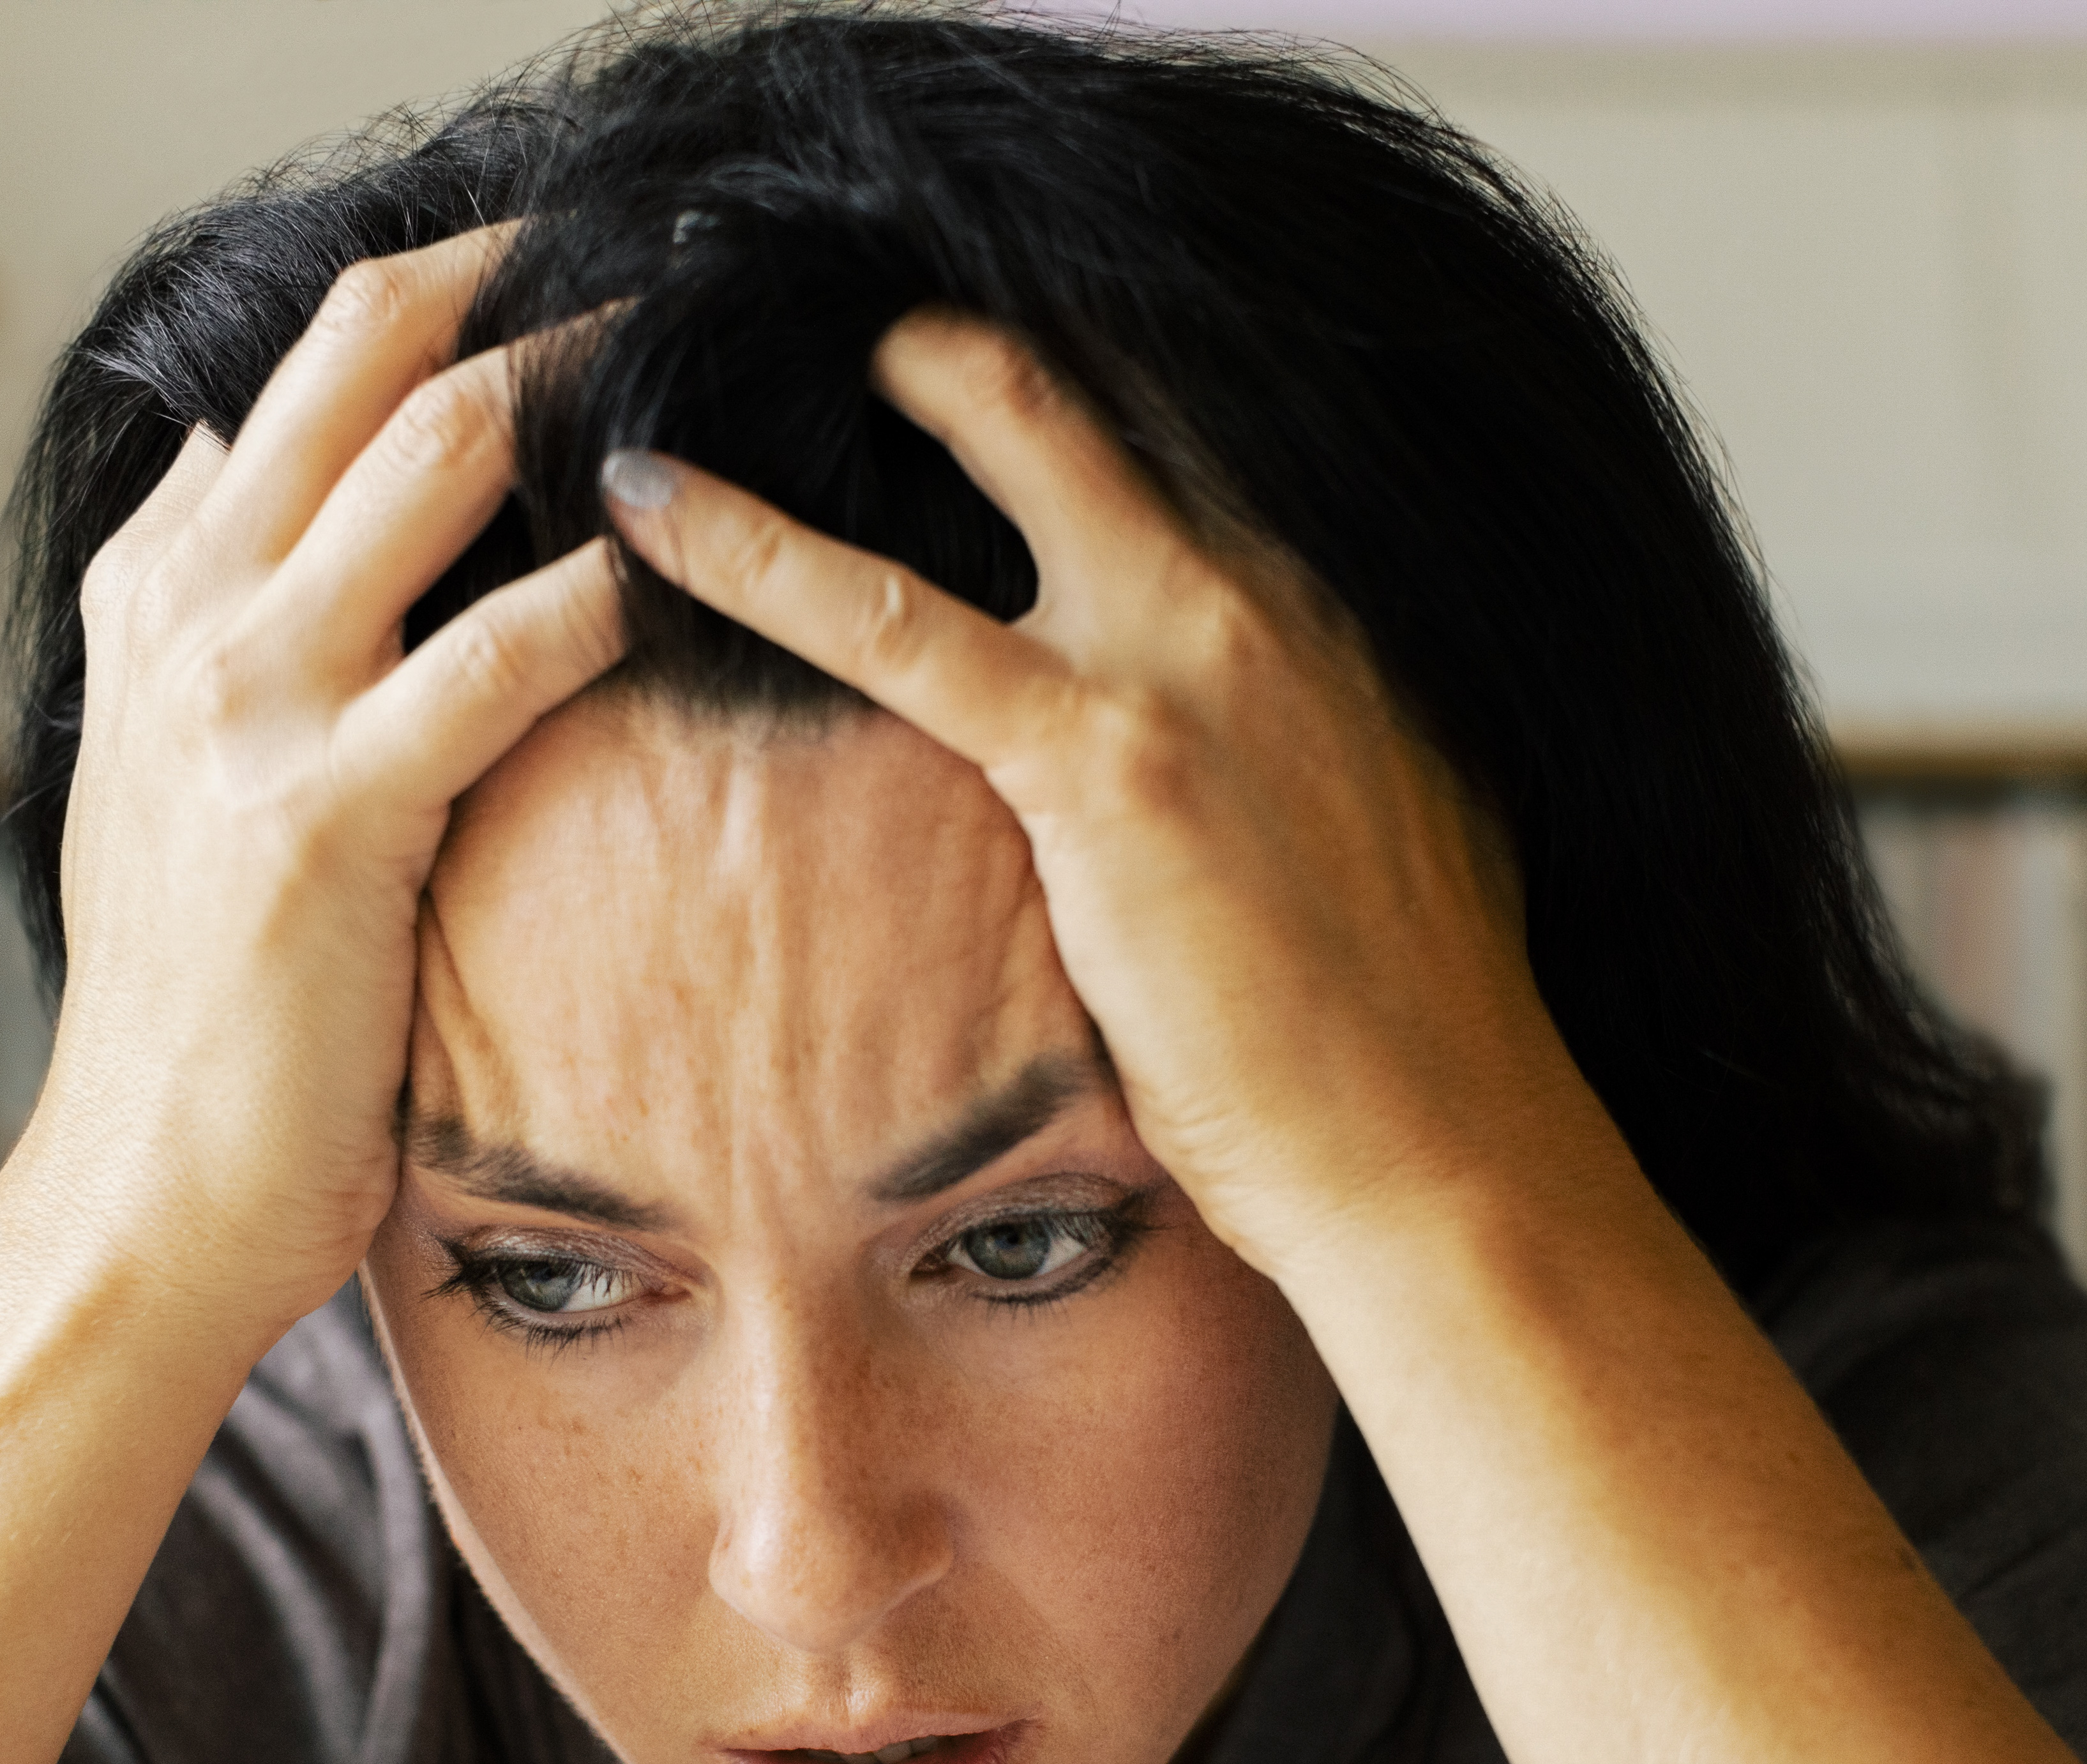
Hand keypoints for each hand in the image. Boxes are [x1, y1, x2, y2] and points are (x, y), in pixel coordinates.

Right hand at [16, 230, 625, 1346]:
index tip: (572, 272)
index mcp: (158, 595)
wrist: (132, 1198)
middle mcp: (189, 615)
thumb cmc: (195, 1011)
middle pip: (365, 349)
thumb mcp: (167, 784)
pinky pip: (495, 656)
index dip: (446, 289)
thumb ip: (212, 632)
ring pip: (434, 452)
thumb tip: (250, 496)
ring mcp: (246, 704)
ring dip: (590, 385)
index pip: (300, 366)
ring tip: (715, 363)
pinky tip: (685, 570)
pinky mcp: (325, 815)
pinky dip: (603, 595)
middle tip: (677, 264)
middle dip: (528, 277)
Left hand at [599, 311, 1604, 1283]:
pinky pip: (888, 618)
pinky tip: (645, 509)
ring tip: (704, 321)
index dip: (1053, 363)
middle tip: (826, 288)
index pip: (1170, 419)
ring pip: (1001, 424)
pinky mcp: (1104, 761)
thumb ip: (1284, 748)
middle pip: (1095, 373)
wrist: (1441, 1152)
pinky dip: (749, 548)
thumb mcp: (1369, 834)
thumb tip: (1213, 763)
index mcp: (1327, 606)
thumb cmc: (1395, 1036)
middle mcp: (1271, 590)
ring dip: (860, 358)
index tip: (936, 345)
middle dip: (952, 313)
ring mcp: (1194, 657)